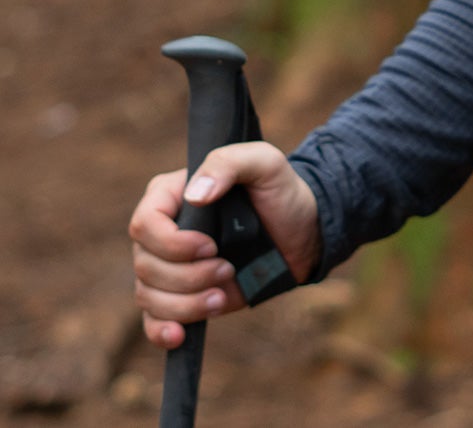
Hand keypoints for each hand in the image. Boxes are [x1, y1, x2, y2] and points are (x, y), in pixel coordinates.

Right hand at [128, 141, 320, 348]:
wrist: (302, 232)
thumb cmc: (280, 191)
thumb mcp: (264, 163)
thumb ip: (229, 163)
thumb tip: (193, 195)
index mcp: (171, 195)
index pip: (144, 224)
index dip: (172, 243)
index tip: (210, 246)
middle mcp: (162, 233)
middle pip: (146, 266)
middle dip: (187, 276)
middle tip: (227, 268)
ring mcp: (169, 267)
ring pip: (148, 296)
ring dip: (185, 303)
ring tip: (221, 296)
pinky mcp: (181, 297)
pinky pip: (153, 321)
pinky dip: (161, 331)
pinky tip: (180, 335)